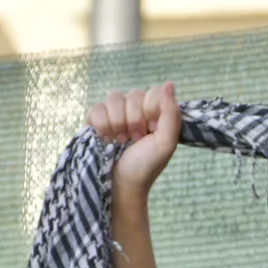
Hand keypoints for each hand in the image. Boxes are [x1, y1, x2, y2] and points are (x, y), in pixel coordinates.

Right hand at [87, 82, 182, 203]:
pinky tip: (106, 139)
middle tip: (135, 139)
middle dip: (134, 120)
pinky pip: (96, 107)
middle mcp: (135, 108)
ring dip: (118, 122)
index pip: (154, 91)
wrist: (122, 184)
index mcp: (155, 112)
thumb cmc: (146, 166)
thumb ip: (171, 113)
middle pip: (133, 94)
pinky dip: (102, 125)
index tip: (151, 129)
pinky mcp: (96, 119)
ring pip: (113, 97)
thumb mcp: (166, 143)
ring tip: (120, 140)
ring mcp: (115, 113)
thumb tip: (169, 83)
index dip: (151, 109)